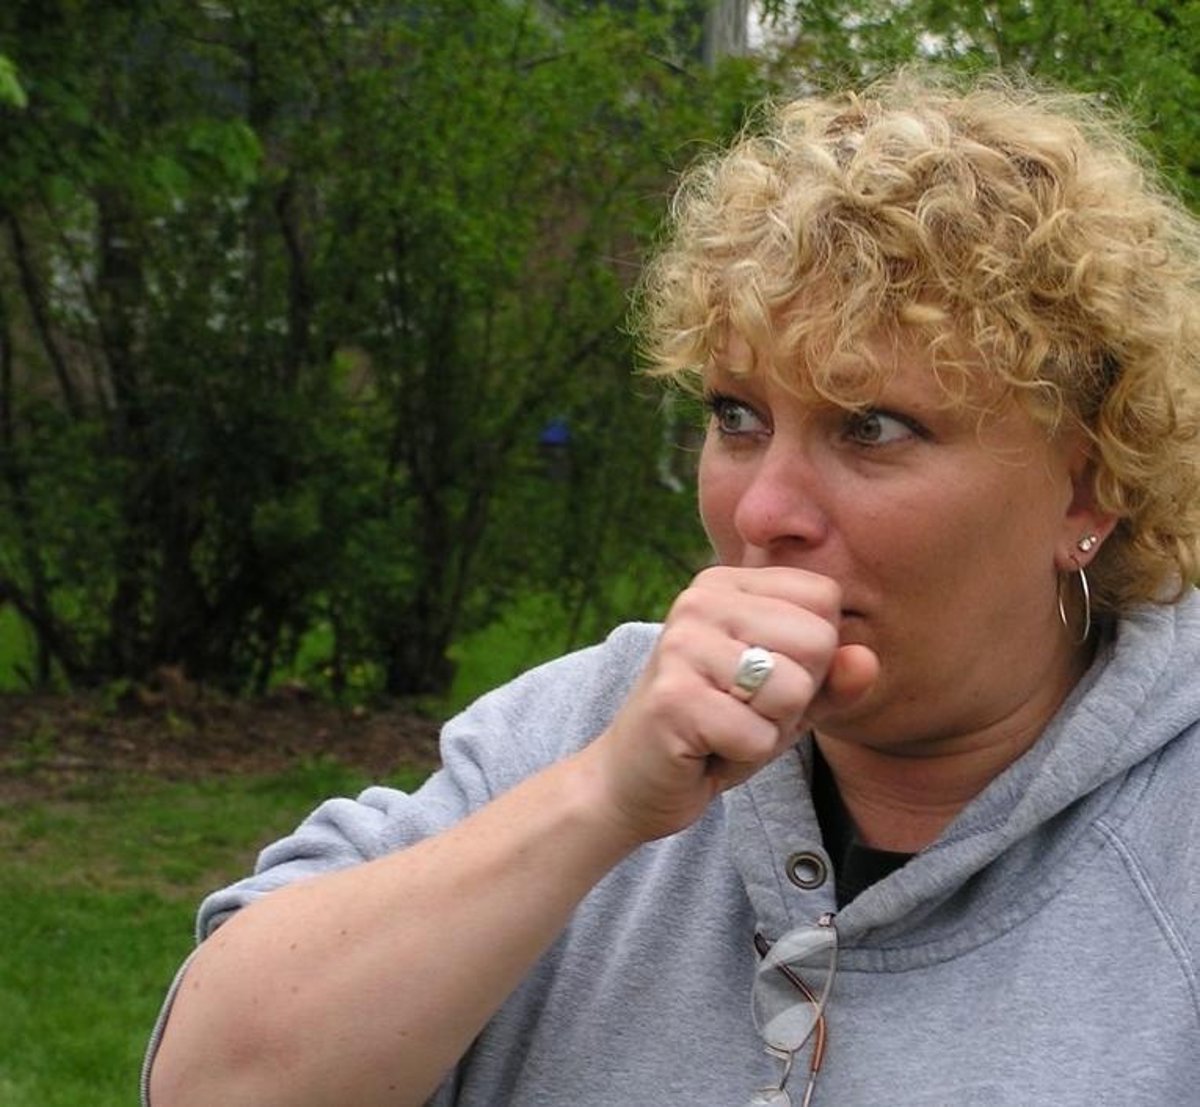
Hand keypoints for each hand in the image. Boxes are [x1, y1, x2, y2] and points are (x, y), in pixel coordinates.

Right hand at [581, 565, 877, 845]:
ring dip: (771, 728)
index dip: (815, 654)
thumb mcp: (788, 699)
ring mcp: (682, 644)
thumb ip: (833, 677)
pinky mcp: (673, 697)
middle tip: (745, 710)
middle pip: (816, 640)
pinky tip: (707, 748)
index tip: (765, 678)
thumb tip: (866, 659)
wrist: (635, 779)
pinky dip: (744, 757)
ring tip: (727, 727)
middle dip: (796, 696)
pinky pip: (759, 735)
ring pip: (793, 689)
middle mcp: (700, 599)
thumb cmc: (719, 729)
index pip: (824, 598)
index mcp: (727, 583)